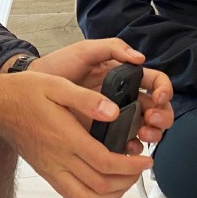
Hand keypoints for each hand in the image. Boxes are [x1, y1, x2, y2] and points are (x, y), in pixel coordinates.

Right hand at [0, 71, 154, 197]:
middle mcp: (58, 158)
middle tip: (141, 167)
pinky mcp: (45, 172)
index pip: (105, 162)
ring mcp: (51, 168)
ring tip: (127, 180)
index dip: (130, 165)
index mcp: (66, 137)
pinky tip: (102, 187)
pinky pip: (71, 195)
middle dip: (127, 180)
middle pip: (100, 184)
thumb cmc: (25, 92)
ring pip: (86, 196)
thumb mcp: (58, 85)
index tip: (146, 158)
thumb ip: (88, 100)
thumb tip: (115, 111)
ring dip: (112, 194)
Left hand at [30, 39, 173, 149]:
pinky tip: (128, 148)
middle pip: (156, 109)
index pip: (155, 82)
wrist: (32, 86)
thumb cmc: (59, 66)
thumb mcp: (85, 51)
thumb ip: (112, 48)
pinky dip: (131, 149)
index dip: (163, 90)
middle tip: (151, 119)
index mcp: (125, 75)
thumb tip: (140, 58)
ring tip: (142, 135)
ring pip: (145, 129)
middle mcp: (124, 97)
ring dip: (151, 134)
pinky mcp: (102, 134)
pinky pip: (124, 145)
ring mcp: (114, 117)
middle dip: (162, 116)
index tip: (158, 97)